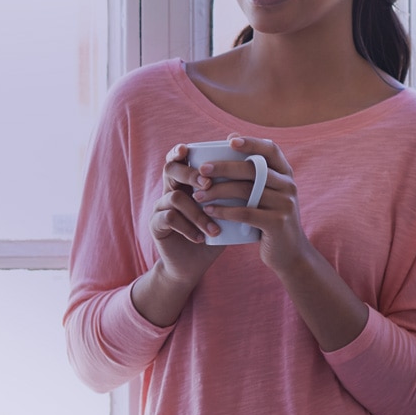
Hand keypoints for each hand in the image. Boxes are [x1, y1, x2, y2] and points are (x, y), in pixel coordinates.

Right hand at [148, 144, 227, 284]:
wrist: (195, 266)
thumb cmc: (214, 234)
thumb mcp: (226, 211)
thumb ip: (236, 190)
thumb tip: (260, 165)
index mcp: (185, 183)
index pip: (178, 160)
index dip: (179, 151)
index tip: (188, 149)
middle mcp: (169, 190)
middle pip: (170, 170)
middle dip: (190, 174)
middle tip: (208, 183)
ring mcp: (160, 207)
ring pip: (174, 197)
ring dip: (197, 212)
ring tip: (213, 228)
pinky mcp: (155, 225)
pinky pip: (169, 218)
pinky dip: (188, 227)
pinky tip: (200, 238)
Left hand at [193, 135, 309, 272]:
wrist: (289, 254)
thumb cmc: (269, 217)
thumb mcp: (267, 192)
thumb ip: (253, 170)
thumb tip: (231, 135)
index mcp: (285, 174)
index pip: (271, 150)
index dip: (252, 142)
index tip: (229, 141)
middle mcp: (288, 185)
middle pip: (253, 169)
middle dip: (224, 167)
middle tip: (201, 170)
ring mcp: (285, 204)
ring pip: (246, 190)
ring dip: (218, 191)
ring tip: (198, 195)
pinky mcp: (277, 223)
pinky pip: (246, 213)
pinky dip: (224, 211)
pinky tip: (209, 211)